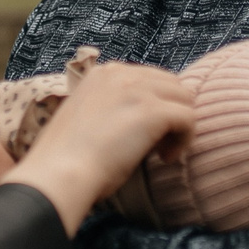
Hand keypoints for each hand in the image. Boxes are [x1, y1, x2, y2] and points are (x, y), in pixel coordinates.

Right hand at [4, 60, 194, 235]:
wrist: (59, 174)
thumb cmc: (67, 159)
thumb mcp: (88, 119)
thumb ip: (113, 109)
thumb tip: (141, 121)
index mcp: (103, 74)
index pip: (149, 78)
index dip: (155, 106)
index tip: (144, 134)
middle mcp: (121, 74)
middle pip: (171, 85)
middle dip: (171, 113)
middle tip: (157, 145)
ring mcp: (137, 89)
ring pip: (184, 99)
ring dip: (180, 126)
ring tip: (162, 153)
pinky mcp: (152, 111)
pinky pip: (189, 118)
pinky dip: (184, 140)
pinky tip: (166, 159)